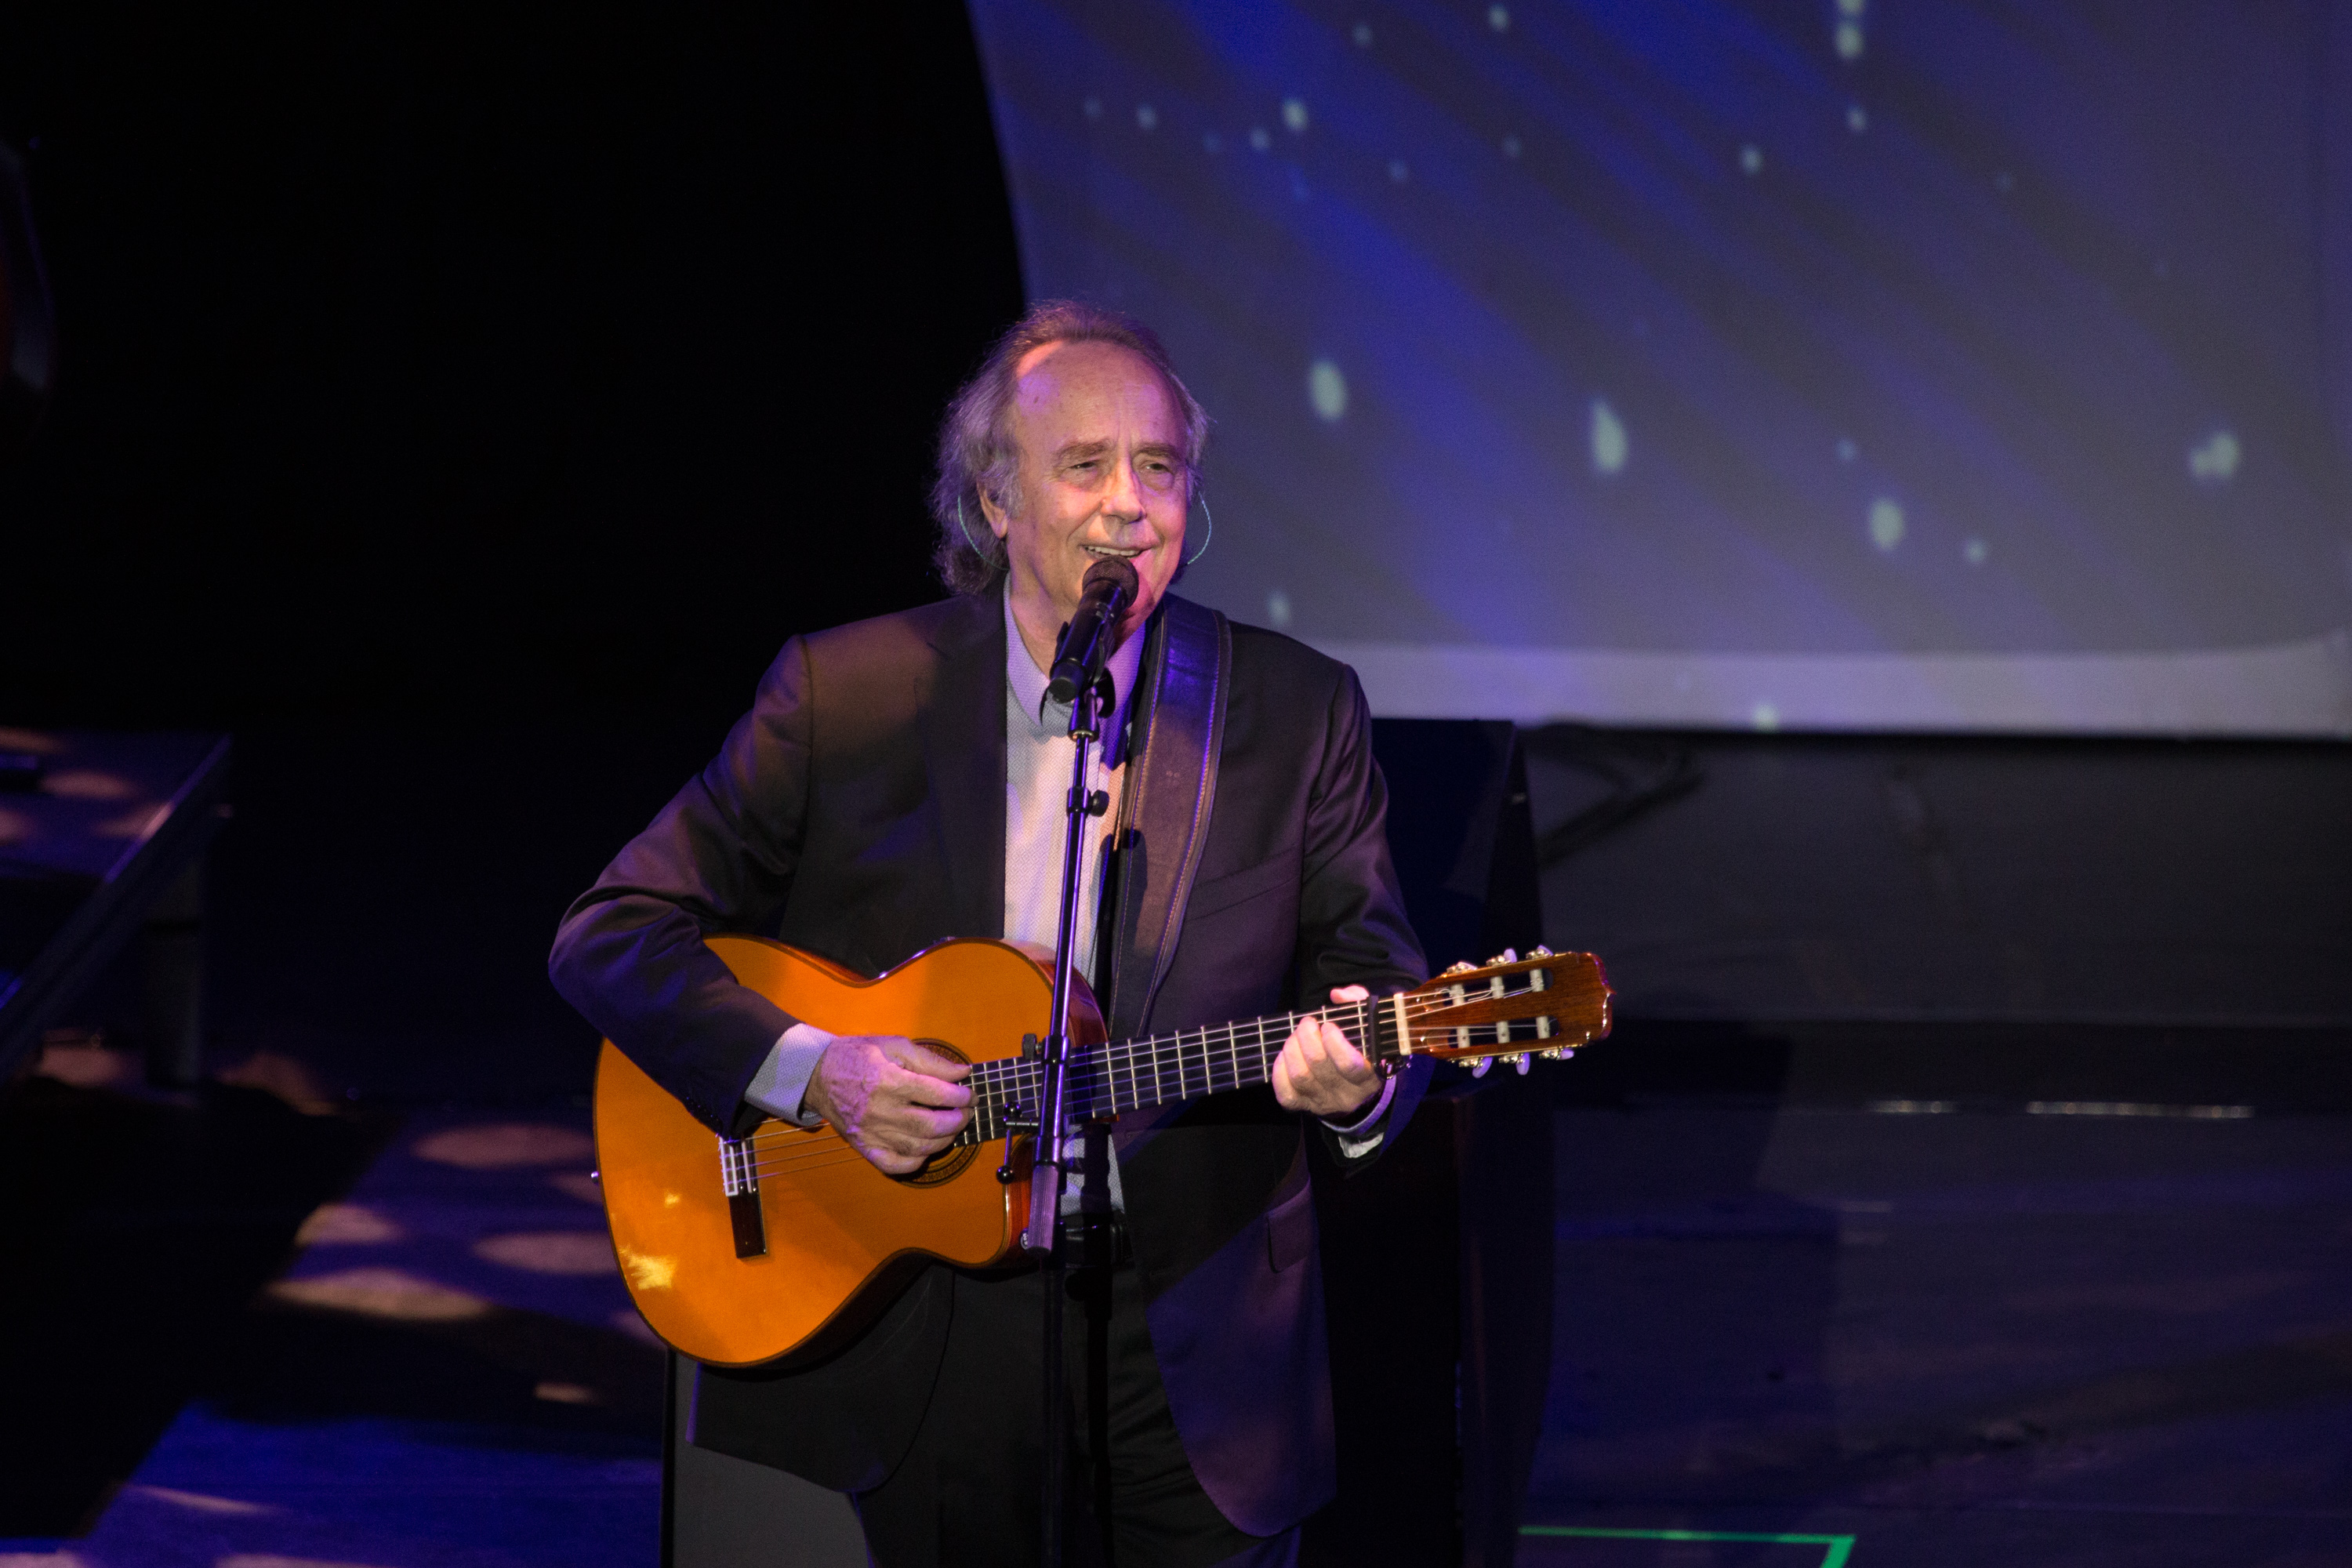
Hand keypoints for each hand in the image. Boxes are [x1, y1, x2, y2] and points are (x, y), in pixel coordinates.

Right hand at [802, 1036, 973, 1175]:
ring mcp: (871, 1133)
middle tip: (965, 1112)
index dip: (960, 1096)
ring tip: (952, 1128)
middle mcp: (880, 1110)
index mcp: (888, 1080)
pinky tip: (927, 1148)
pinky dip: (917, 1161)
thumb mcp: (894, 1045)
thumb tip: (962, 1073)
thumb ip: (930, 1060)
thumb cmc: (858, 1056)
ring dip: (944, 1140)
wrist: (818, 1075)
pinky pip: (895, 1165)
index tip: (970, 1094)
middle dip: (957, 1120)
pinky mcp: (864, 1147)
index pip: (936, 1094)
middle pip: (930, 1126)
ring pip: (918, 1147)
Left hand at [1272, 985, 1378, 1118]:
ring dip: (1292, 1049)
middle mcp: (1347, 1095)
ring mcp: (1325, 1103)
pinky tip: (1284, 1056)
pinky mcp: (1305, 1107)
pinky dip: (1279, 1072)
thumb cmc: (1362, 1049)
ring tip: (1295, 1036)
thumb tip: (1338, 995)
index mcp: (1368, 1076)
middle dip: (1306, 1037)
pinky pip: (1286, 1094)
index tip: (1328, 1025)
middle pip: (1318, 1065)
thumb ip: (1358, 1003)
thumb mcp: (1368, 1024)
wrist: (1357, 1089)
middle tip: (1307, 1024)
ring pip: (1300, 1076)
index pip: (1349, 1064)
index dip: (1333, 1042)